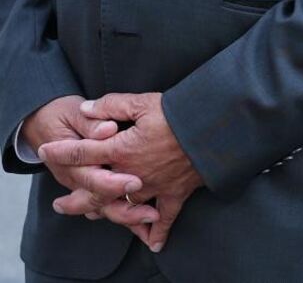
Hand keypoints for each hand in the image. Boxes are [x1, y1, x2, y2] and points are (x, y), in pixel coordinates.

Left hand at [42, 93, 199, 252]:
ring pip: (123, 207)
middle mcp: (132, 174)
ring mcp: (153, 186)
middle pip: (97, 191)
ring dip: (107, 214)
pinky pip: (164, 217)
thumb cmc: (179, 111)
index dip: (62, 151)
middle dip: (75, 198)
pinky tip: (152, 243)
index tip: (45, 151)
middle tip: (59, 204)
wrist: (213, 126)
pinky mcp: (175, 193)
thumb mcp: (144, 101)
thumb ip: (113, 104)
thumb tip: (87, 109)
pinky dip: (158, 230)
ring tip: (92, 217)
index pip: (84, 152)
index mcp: (122, 150)